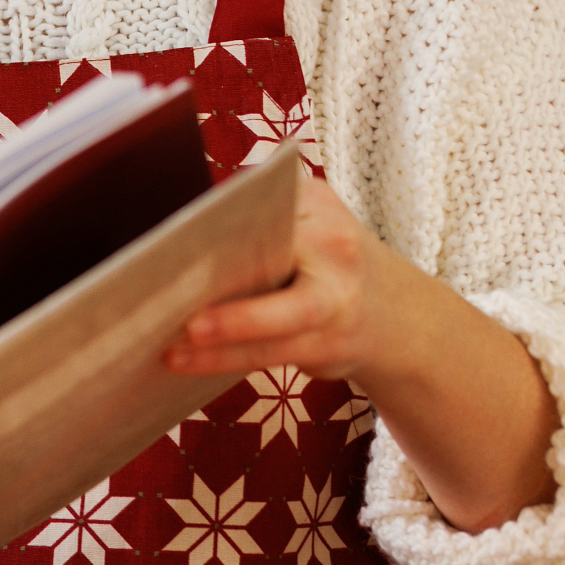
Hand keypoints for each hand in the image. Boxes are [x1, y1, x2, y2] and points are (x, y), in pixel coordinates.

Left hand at [165, 174, 389, 383]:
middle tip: (186, 314)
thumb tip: (165, 244)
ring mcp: (338, 297)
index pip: (262, 204)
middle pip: (276, 262)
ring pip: (277, 319)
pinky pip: (272, 353)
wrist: (399, 315)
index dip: (220, 220)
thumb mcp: (302, 225)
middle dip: (232, 283)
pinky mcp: (329, 343)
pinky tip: (186, 362)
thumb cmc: (320, 263)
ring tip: (173, 350)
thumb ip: (252, 224)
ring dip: (222, 338)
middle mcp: (334, 245)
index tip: (174, 238)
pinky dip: (225, 359)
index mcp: (314, 203)